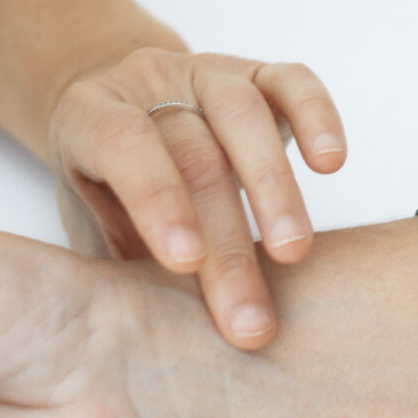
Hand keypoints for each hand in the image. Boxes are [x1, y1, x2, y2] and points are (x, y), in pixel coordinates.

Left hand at [47, 47, 345, 350]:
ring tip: (293, 254)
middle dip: (225, 240)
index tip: (185, 264)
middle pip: (191, 151)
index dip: (156, 200)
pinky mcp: (254, 71)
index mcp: (86, 116)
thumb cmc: (102, 190)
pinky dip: (316, 117)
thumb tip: (140, 346)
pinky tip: (331, 163)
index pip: (121, 145)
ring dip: (272, 188)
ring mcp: (201, 71)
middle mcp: (143, 82)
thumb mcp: (87, 225)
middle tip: (249, 317)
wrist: (115, 116)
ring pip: (242, 113)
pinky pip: (290, 82)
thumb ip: (112, 264)